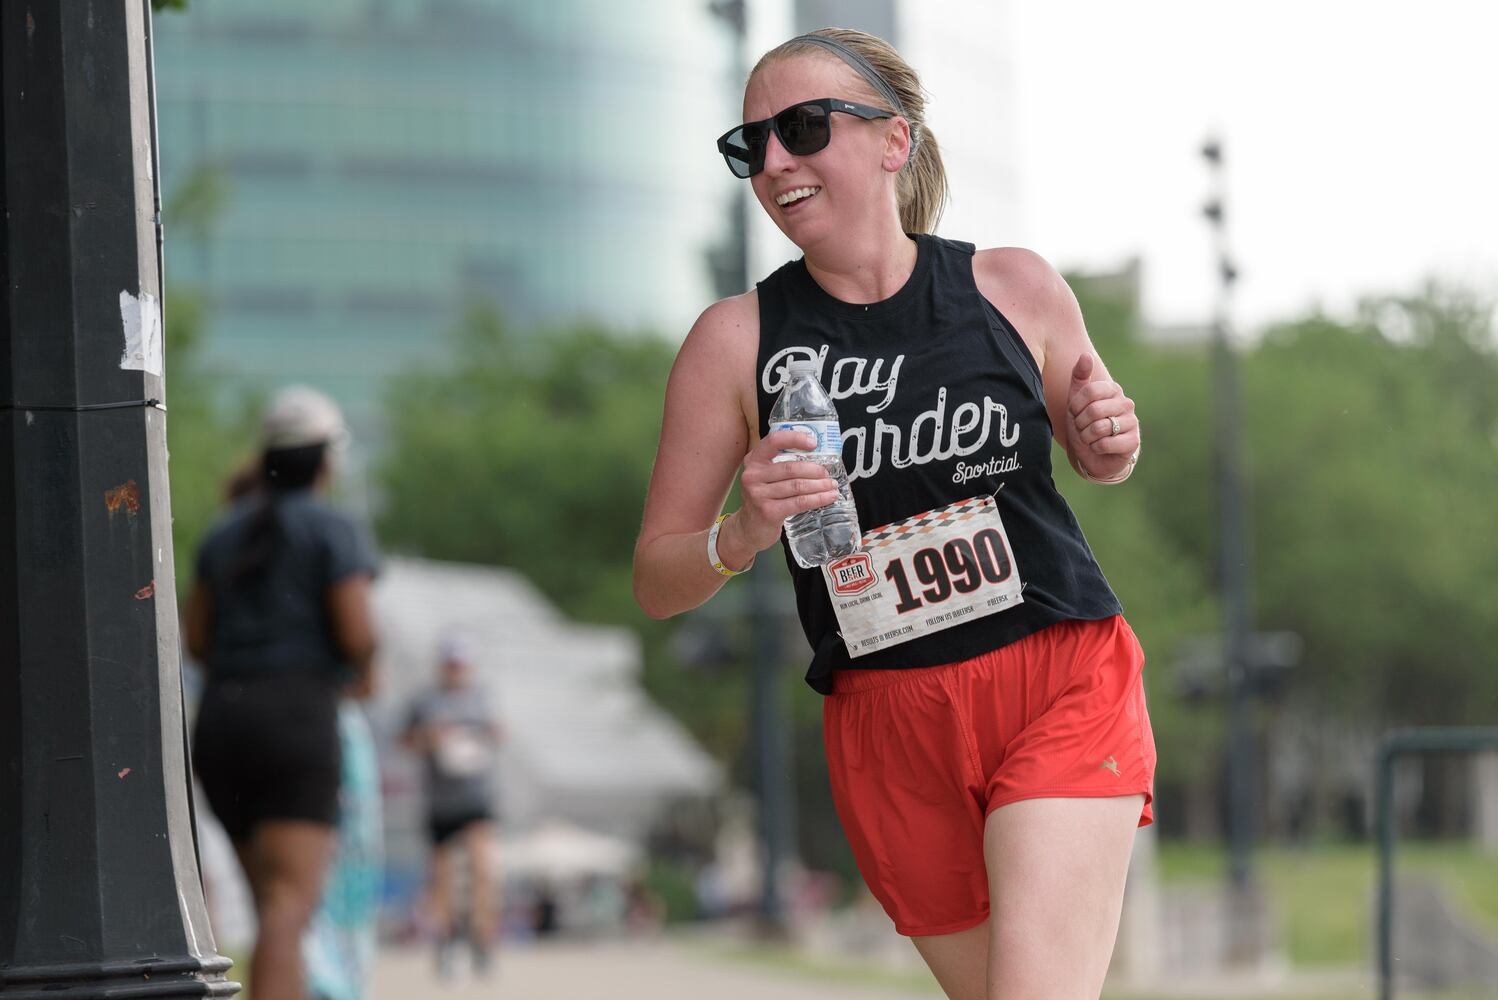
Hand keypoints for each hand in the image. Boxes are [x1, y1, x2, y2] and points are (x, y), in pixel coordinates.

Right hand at [731, 428, 840, 554]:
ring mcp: (758, 495)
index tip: (814, 443)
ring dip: (820, 485)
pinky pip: (799, 502)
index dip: (795, 439)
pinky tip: (829, 497)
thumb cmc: (763, 498)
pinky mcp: (768, 512)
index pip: (774, 441)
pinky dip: (818, 499)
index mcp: (753, 460)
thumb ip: (782, 465)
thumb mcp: (765, 477)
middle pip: (791, 468)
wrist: (749, 528)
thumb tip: (818, 458)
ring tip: (832, 485)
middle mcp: (752, 475)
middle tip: (828, 473)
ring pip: (797, 486)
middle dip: (815, 470)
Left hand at [1067, 353, 1138, 477]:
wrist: (1094, 454)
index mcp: (1113, 390)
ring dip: (1087, 437)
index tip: (1075, 413)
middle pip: (1093, 410)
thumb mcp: (1076, 401)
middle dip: (1080, 424)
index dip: (1076, 406)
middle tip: (1082, 428)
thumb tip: (1086, 355)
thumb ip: (1079, 378)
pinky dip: (1096, 448)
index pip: (1089, 390)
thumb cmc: (1085, 425)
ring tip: (1090, 438)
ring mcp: (1132, 422)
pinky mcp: (1133, 442)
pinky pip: (1106, 443)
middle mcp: (1126, 403)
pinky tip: (1099, 448)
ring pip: (1099, 427)